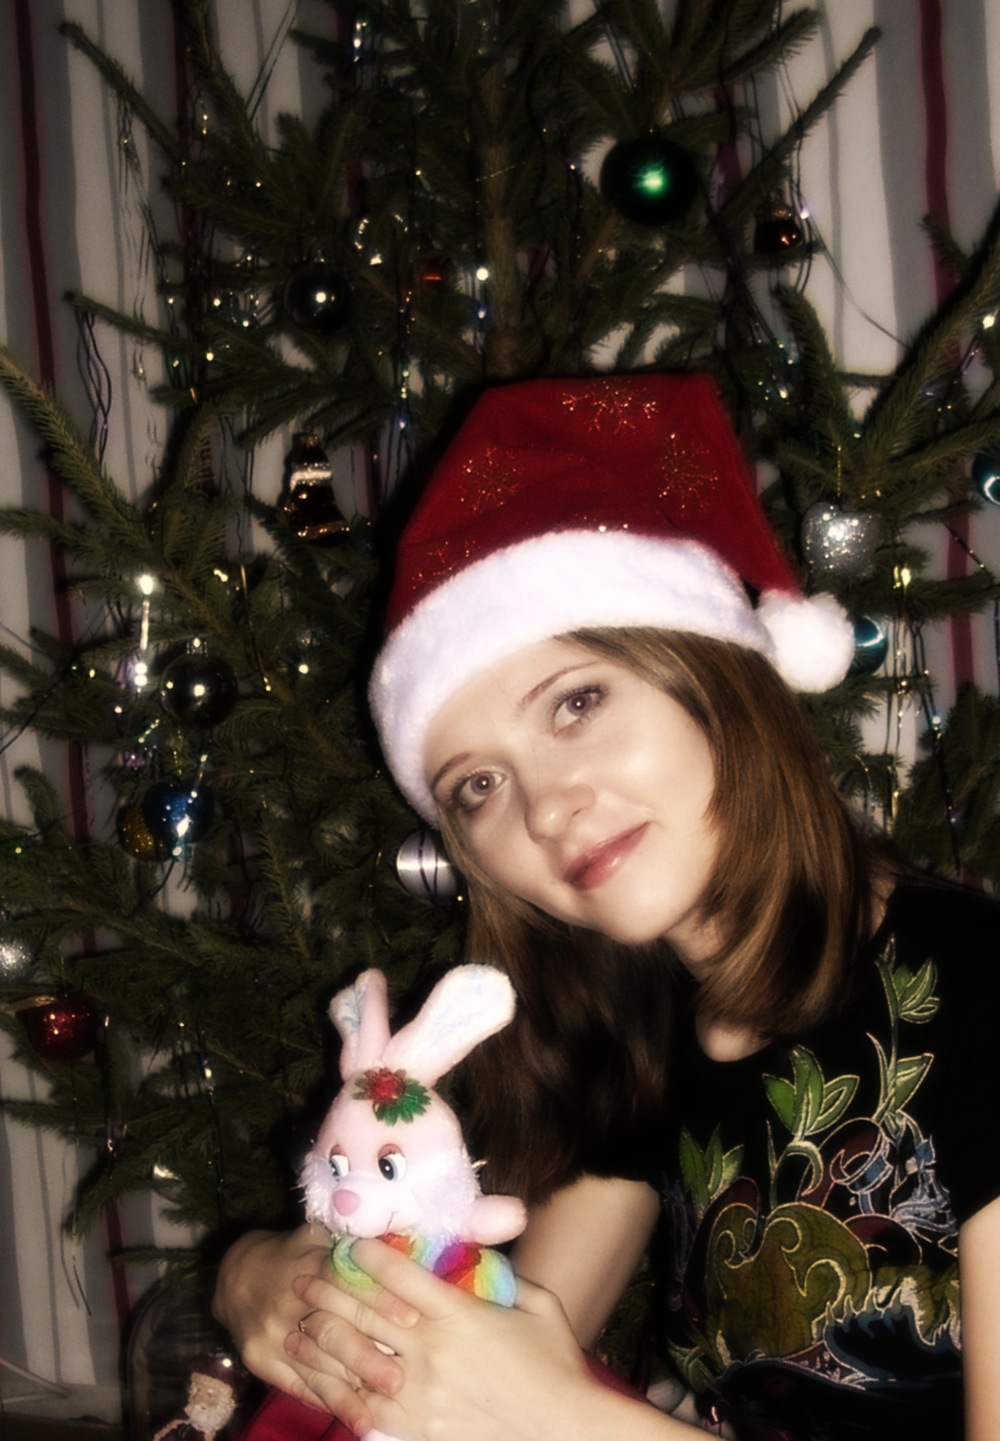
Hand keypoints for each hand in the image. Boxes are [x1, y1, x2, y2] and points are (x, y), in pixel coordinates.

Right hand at [212, 1224, 415, 1432]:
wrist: (236, 1276)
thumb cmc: (292, 1254)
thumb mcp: (316, 1236)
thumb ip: (351, 1244)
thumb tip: (398, 1247)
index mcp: (307, 1264)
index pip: (345, 1282)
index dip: (378, 1299)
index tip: (411, 1317)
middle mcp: (288, 1302)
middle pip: (330, 1332)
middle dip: (365, 1357)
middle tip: (398, 1379)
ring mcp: (272, 1335)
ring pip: (315, 1366)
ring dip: (348, 1391)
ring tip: (377, 1412)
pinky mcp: (263, 1361)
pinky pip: (296, 1385)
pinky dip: (325, 1401)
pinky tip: (349, 1417)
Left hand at [307, 1238, 601, 1440]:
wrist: (564, 1432)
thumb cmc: (558, 1365)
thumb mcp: (539, 1305)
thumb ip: (505, 1276)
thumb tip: (481, 1253)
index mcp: (458, 1312)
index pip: (398, 1274)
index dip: (367, 1254)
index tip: (347, 1242)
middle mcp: (431, 1348)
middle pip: (366, 1311)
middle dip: (329, 1290)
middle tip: (302, 1276)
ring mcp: (421, 1391)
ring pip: (356, 1357)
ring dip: (322, 1337)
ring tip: (298, 1324)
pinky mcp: (418, 1426)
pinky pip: (367, 1405)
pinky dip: (338, 1390)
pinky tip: (319, 1380)